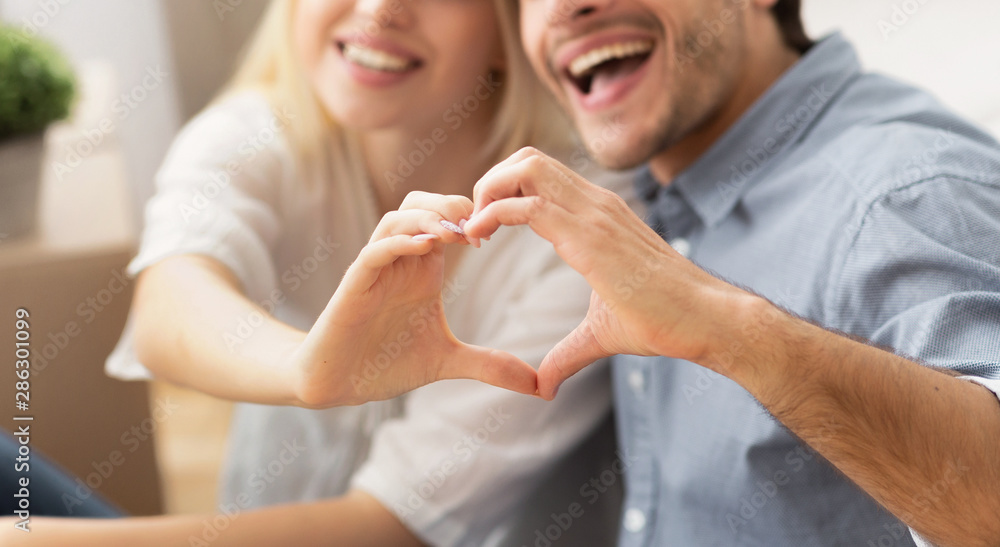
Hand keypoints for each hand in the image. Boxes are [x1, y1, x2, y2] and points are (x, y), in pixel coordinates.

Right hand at [290, 192, 536, 406]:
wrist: (339, 384)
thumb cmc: (386, 363)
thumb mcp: (448, 361)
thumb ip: (490, 365)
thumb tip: (537, 386)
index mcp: (422, 269)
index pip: (445, 219)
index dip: (473, 216)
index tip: (500, 232)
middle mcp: (399, 261)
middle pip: (420, 205)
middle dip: (450, 203)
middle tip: (482, 219)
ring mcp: (375, 270)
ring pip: (396, 219)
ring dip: (427, 217)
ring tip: (458, 229)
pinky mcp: (354, 285)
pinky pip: (374, 251)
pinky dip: (399, 243)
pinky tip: (426, 247)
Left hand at [464, 148, 750, 398]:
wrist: (706, 320)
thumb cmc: (664, 322)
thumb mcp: (600, 333)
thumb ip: (567, 353)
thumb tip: (544, 386)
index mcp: (597, 214)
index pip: (540, 173)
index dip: (503, 191)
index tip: (483, 230)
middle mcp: (595, 203)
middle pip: (527, 158)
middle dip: (489, 182)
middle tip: (472, 224)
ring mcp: (594, 214)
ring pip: (526, 168)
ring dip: (487, 191)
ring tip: (472, 230)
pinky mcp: (591, 237)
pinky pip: (529, 206)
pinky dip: (492, 212)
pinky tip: (478, 237)